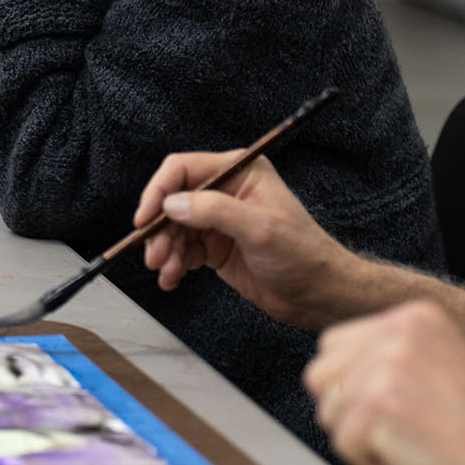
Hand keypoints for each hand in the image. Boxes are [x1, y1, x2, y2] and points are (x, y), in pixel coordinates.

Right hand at [133, 151, 357, 328]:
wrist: (320, 294)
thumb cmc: (302, 255)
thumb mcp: (259, 229)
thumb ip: (214, 211)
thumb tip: (172, 204)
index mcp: (240, 172)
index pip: (184, 169)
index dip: (159, 191)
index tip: (145, 218)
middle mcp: (226, 191)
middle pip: (174, 200)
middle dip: (159, 228)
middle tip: (154, 255)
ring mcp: (219, 220)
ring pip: (174, 227)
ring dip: (164, 249)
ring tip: (165, 271)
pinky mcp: (216, 246)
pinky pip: (183, 249)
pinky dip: (173, 263)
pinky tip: (171, 278)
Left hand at [306, 302, 464, 464]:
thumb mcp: (437, 366)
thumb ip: (388, 355)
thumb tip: (335, 368)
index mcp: (415, 316)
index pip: (335, 345)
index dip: (355, 387)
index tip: (398, 407)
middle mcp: (399, 331)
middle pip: (321, 374)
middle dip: (349, 411)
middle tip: (400, 430)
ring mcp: (387, 365)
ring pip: (328, 410)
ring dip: (362, 440)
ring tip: (411, 444)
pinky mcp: (379, 404)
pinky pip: (343, 444)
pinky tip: (412, 461)